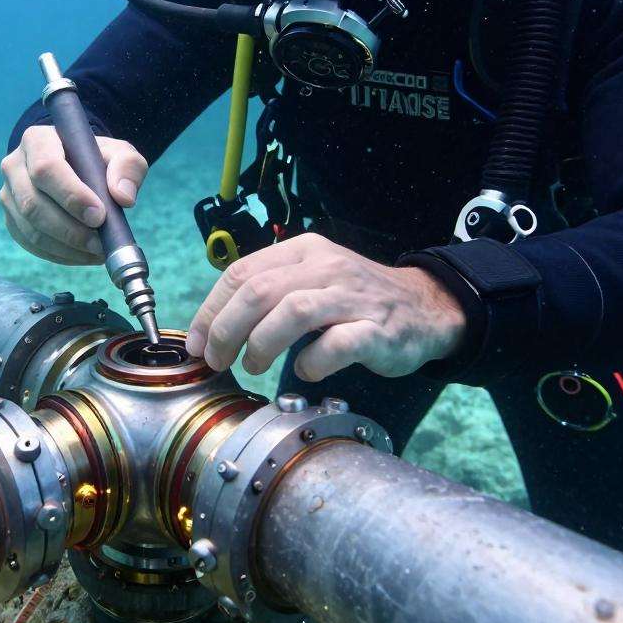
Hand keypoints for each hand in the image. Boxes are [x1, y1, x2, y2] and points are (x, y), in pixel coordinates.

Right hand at [0, 125, 147, 264]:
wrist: (77, 169)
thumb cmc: (96, 160)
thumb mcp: (120, 153)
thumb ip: (128, 167)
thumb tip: (123, 197)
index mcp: (38, 140)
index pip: (46, 168)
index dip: (71, 195)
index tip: (99, 215)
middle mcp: (14, 166)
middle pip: (32, 203)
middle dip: (69, 229)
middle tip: (100, 242)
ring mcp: (9, 195)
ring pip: (30, 229)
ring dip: (67, 247)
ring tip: (97, 251)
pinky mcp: (12, 219)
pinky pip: (31, 244)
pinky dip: (60, 255)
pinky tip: (84, 254)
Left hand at [185, 233, 465, 381]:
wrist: (425, 307)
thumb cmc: (354, 300)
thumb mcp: (310, 279)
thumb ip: (268, 294)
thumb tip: (212, 329)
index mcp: (302, 251)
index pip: (241, 273)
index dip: (211, 310)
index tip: (198, 343)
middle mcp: (325, 267)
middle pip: (259, 291)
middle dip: (227, 329)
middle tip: (218, 360)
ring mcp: (352, 297)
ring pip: (293, 311)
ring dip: (261, 343)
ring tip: (252, 366)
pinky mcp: (376, 329)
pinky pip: (336, 344)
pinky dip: (312, 361)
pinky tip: (304, 370)